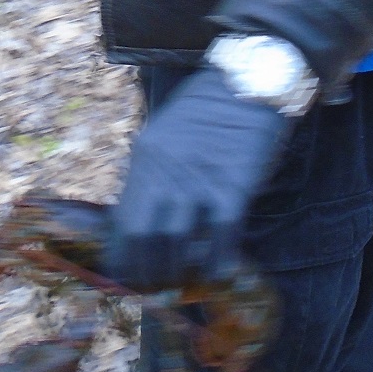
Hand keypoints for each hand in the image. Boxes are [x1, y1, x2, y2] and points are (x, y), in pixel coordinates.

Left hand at [103, 68, 292, 291]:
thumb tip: (138, 225)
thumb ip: (152, 176)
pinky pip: (222, 233)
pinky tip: (217, 274)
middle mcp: (167, 169)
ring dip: (179, 271)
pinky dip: (217, 261)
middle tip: (156, 289)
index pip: (123, 221)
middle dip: (147, 271)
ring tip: (183, 284)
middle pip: (145, 236)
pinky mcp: (235, 183)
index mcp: (145, 157)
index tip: (128, 279)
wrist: (249, 82)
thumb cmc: (206, 114)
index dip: (123, 258)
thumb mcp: (165, 137)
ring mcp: (201, 177)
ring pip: (179, 241)